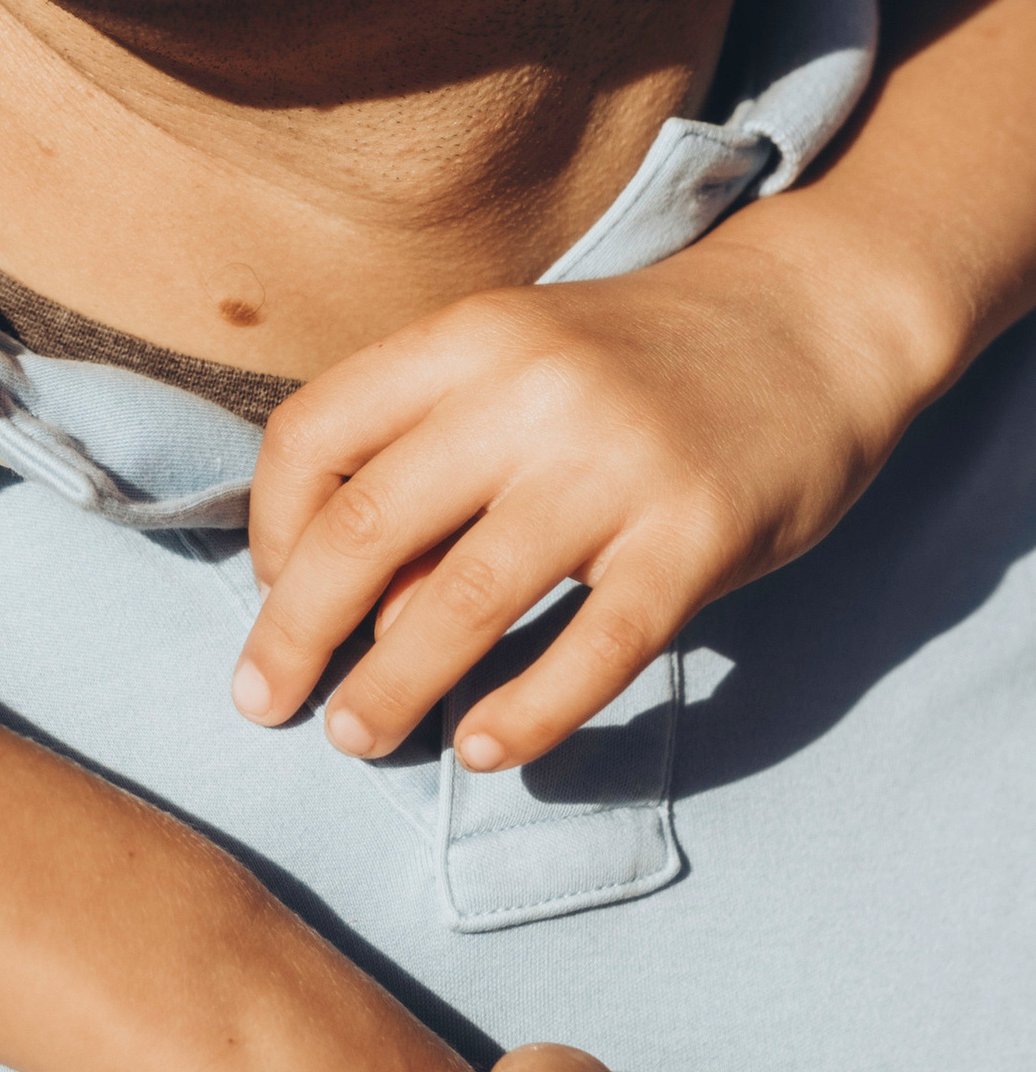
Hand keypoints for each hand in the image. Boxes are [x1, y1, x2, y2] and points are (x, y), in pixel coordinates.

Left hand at [229, 202, 934, 769]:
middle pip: (364, 529)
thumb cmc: (634, 362)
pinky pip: (594, 649)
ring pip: (460, 602)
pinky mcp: (696, 538)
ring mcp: (615, 466)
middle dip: (293, 631)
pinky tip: (487, 749)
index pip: (313, 433)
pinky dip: (528, 712)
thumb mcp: (517, 360)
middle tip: (261, 704)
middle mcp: (528, 392)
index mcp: (466, 337)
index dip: (268, 525)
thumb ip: (434, 454)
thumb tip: (355, 604)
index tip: (272, 589)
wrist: (809, 322)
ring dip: (390, 687)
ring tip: (355, 738)